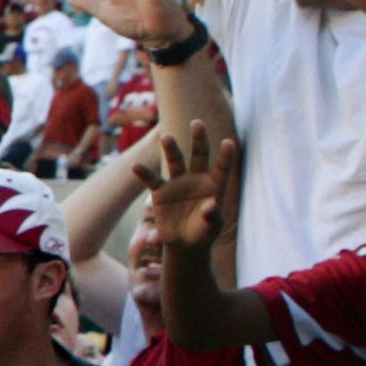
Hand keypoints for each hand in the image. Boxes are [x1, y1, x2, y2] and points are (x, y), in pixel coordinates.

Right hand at [134, 119, 242, 248]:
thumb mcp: (211, 228)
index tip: (229, 142)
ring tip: (167, 137)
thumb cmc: (203, 233)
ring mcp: (178, 183)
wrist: (183, 242)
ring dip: (172, 148)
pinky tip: (135, 166)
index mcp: (214, 185)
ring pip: (175, 161)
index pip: (222, 168)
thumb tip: (210, 205)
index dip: (225, 156)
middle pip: (199, 155)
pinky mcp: (161, 192)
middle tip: (197, 123)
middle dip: (199, 139)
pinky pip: (152, 180)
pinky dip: (144, 173)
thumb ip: (212, 216)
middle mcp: (197, 178)